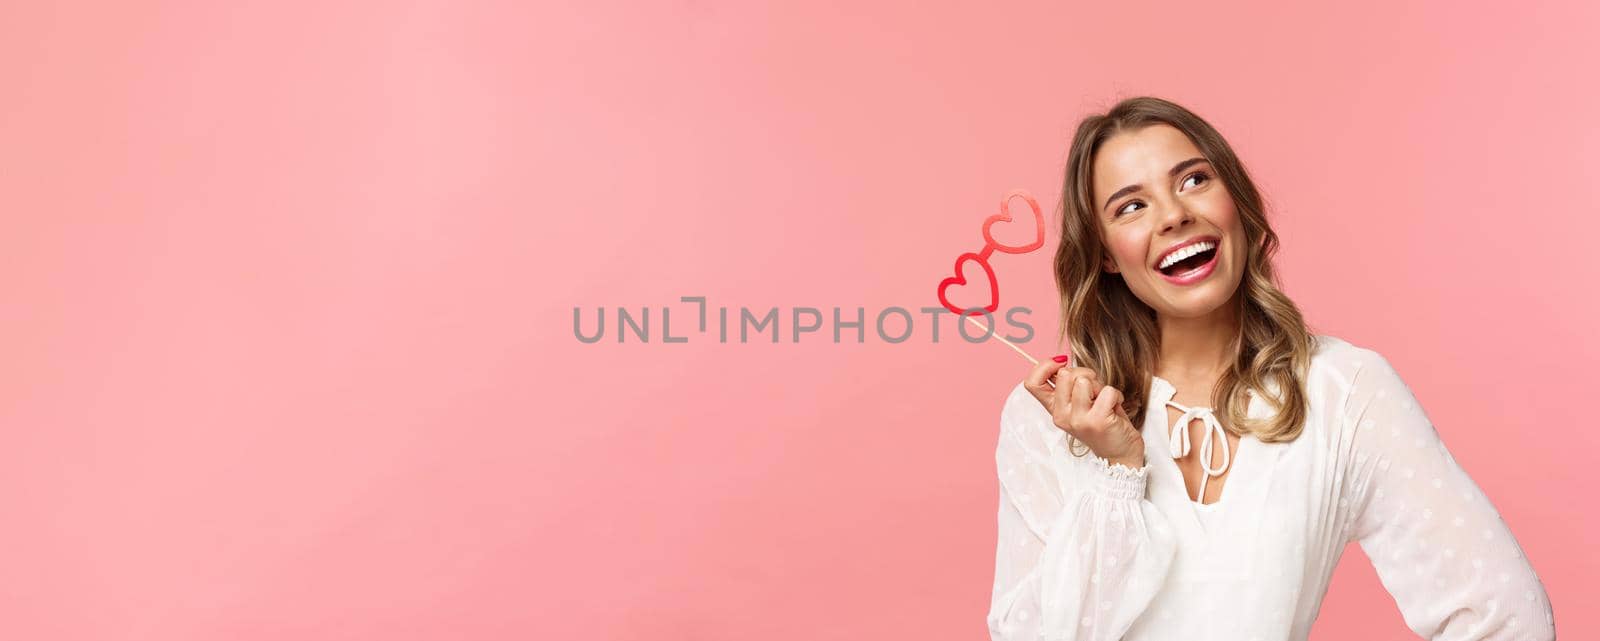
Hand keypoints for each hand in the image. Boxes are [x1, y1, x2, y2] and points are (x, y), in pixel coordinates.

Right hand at [1022, 355, 1144, 467]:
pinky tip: (1115, 409)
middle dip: (1085, 374)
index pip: (1032, 383)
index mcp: (1054, 409)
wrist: (1120, 455)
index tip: (1061, 362)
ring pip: (1084, 380)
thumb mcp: (1079, 404)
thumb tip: (1061, 363)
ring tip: (1104, 401)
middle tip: (1094, 390)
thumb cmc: (1102, 422)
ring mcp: (1078, 419)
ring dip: (1100, 386)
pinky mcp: (1097, 421)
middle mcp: (1061, 415)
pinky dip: (1116, 396)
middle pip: (1064, 374)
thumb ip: (1069, 386)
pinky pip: (1108, 391)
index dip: (1044, 365)